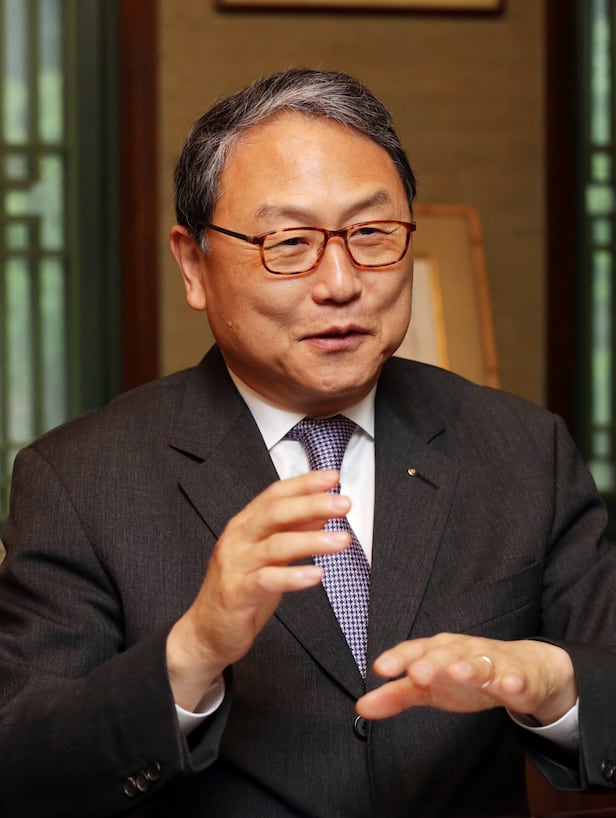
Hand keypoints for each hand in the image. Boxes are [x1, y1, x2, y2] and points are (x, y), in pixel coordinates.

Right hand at [167, 470, 349, 709]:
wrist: (206, 631)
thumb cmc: (239, 591)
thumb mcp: (269, 557)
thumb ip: (291, 533)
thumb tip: (321, 514)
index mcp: (245, 525)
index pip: (275, 494)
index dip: (304, 484)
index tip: (332, 477)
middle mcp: (238, 539)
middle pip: (276, 512)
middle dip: (312, 504)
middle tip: (343, 503)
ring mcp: (236, 565)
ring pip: (276, 544)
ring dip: (312, 540)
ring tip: (342, 540)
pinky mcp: (238, 593)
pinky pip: (268, 580)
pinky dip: (293, 575)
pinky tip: (316, 574)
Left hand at [356, 633, 576, 725]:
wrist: (522, 670)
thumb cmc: (466, 677)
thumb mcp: (429, 688)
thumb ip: (396, 695)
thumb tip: (360, 707)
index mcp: (437, 650)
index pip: (414, 651)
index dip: (398, 658)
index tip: (380, 669)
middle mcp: (462, 650)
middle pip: (445, 653)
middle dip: (431, 662)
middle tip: (416, 674)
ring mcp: (491, 661)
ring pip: (479, 662)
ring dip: (468, 667)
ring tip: (457, 673)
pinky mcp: (518, 677)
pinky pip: (515, 678)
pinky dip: (511, 680)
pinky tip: (507, 685)